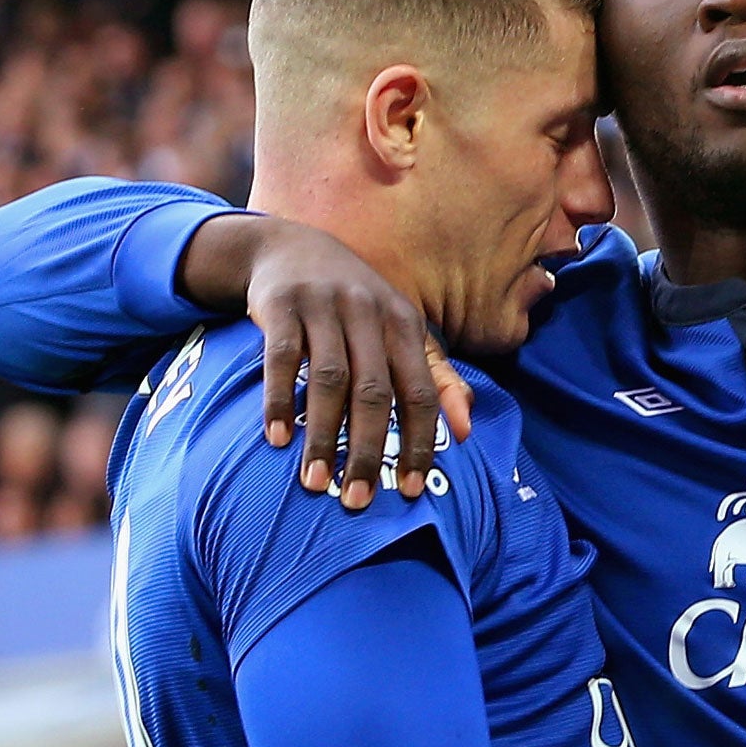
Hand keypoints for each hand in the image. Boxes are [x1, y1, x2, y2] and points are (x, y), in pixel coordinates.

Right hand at [183, 214, 473, 509]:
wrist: (290, 247)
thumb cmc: (356, 304)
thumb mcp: (399, 329)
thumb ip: (435, 376)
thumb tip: (467, 429)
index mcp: (405, 323)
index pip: (420, 391)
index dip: (418, 441)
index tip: (409, 489)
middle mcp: (369, 312)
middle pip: (375, 391)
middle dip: (367, 449)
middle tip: (357, 499)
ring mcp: (324, 306)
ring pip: (329, 379)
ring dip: (323, 435)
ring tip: (315, 482)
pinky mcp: (282, 305)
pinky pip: (282, 358)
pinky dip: (279, 400)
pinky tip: (278, 439)